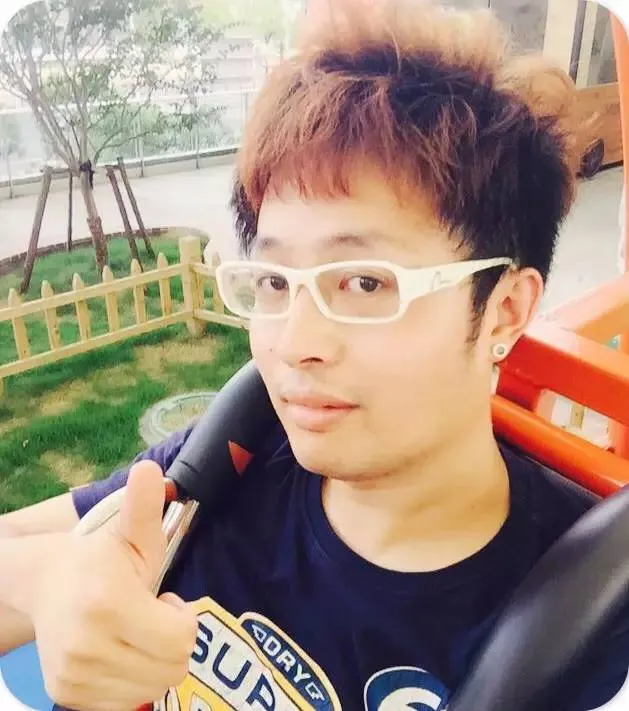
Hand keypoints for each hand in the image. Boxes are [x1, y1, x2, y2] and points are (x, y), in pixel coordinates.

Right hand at [30, 461, 197, 710]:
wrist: (43, 582)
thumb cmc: (98, 556)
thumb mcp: (128, 531)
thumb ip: (144, 506)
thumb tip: (150, 469)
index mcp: (108, 602)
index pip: (181, 640)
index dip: (184, 619)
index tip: (167, 598)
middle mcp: (87, 646)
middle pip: (172, 668)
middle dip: (174, 641)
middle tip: (153, 615)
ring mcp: (73, 676)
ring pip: (152, 688)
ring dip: (155, 661)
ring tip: (137, 630)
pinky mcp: (65, 694)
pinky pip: (126, 703)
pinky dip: (135, 681)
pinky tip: (123, 650)